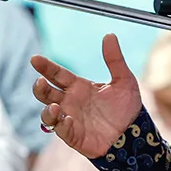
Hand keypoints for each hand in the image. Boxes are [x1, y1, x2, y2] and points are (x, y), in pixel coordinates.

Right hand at [31, 34, 143, 158]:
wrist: (135, 134)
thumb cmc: (127, 108)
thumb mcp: (124, 81)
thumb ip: (115, 60)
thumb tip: (109, 35)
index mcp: (79, 87)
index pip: (57, 74)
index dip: (46, 67)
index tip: (35, 59)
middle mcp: (71, 102)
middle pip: (46, 93)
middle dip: (40, 88)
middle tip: (40, 81)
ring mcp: (70, 119)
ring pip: (48, 114)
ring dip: (48, 110)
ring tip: (55, 106)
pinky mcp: (74, 135)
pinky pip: (61, 131)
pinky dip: (60, 125)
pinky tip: (67, 119)